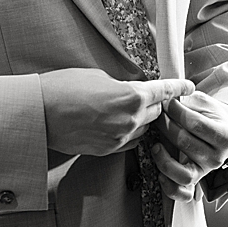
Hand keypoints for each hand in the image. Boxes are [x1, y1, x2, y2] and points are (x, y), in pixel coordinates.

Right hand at [41, 68, 193, 155]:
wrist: (39, 114)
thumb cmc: (64, 88)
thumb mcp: (98, 77)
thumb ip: (122, 85)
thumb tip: (131, 89)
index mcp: (131, 96)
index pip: (164, 91)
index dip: (179, 87)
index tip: (189, 85)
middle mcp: (130, 120)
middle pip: (156, 111)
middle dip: (156, 102)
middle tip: (151, 94)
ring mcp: (120, 138)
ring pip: (144, 128)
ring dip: (142, 119)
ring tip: (129, 109)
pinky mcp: (108, 150)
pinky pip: (130, 141)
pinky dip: (130, 132)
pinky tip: (118, 123)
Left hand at [147, 90, 227, 200]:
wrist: (221, 131)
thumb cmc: (210, 115)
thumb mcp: (204, 103)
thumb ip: (187, 100)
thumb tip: (166, 98)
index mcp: (225, 136)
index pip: (195, 124)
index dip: (176, 111)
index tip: (166, 102)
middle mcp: (218, 157)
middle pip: (185, 144)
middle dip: (165, 127)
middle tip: (156, 116)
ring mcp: (206, 171)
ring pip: (183, 174)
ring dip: (164, 160)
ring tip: (155, 146)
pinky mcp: (195, 181)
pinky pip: (181, 193)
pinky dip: (169, 187)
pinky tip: (159, 172)